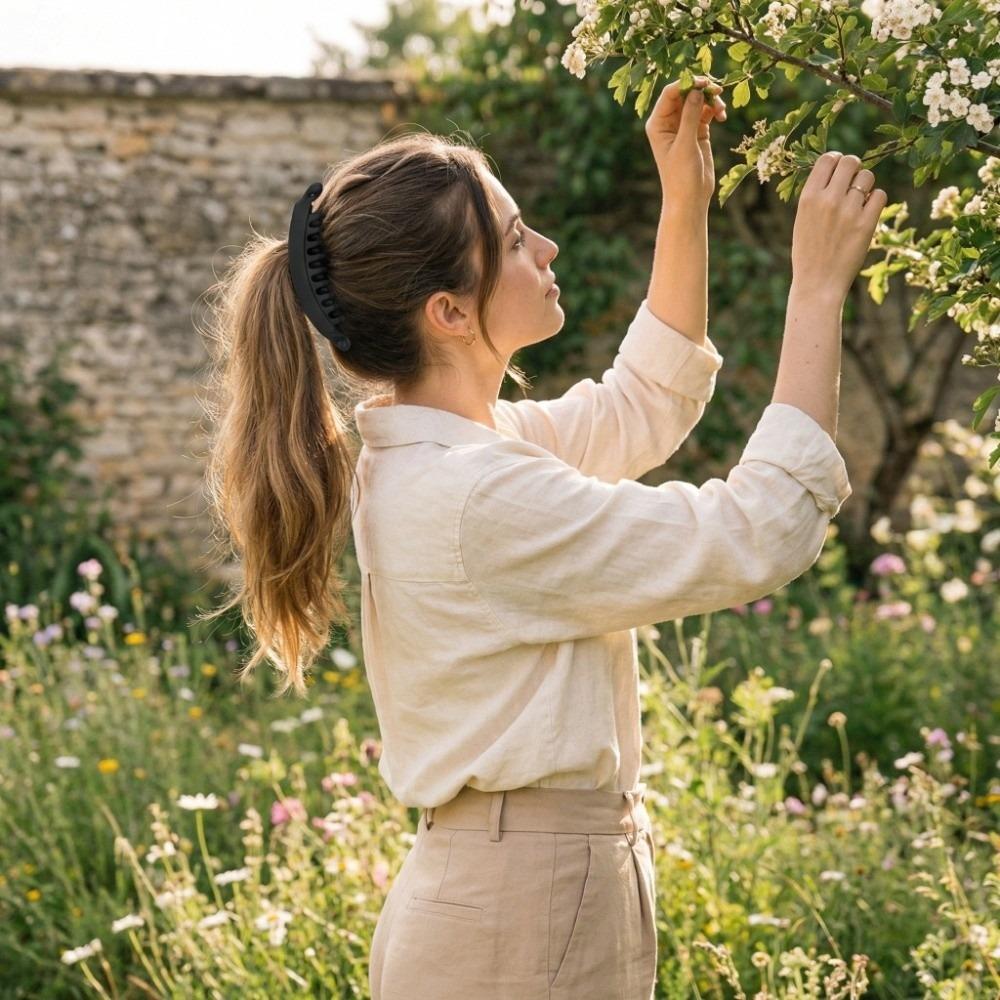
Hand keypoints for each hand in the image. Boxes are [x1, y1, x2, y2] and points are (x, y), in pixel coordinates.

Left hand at [645, 76, 726, 213]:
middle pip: (685, 93)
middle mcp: (668, 122)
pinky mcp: (697, 131)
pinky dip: (715, 110)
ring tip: (722, 110)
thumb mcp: (685, 144)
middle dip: (702, 90)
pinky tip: (723, 116)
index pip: (670, 94)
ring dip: (711, 100)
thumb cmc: (681, 175)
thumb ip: (690, 116)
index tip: (705, 82)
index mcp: (658, 123)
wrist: (690, 198)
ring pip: (698, 100)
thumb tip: (697, 90)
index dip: (687, 84)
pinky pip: (707, 112)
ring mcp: (684, 125)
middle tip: (719, 92)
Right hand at [791, 151, 887, 302]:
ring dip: (865, 185)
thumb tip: (837, 170)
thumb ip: (817, 195)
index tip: (839, 170)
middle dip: (854, 168)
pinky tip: (866, 213)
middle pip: (850, 162)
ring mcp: (849, 211)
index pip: (827, 159)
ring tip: (858, 203)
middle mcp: (828, 200)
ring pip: (867, 177)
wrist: (817, 284)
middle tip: (853, 182)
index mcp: (808, 198)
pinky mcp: (866, 223)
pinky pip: (880, 195)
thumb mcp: (802, 220)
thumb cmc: (808, 252)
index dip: (836, 160)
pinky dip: (875, 200)